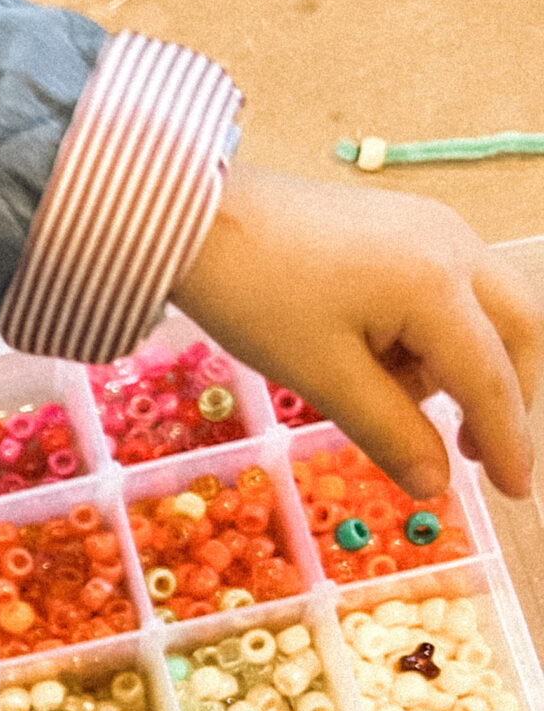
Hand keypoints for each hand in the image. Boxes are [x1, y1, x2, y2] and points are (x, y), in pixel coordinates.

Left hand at [175, 163, 542, 500]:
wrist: (199, 219)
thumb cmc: (254, 295)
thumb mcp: (323, 377)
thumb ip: (389, 432)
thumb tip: (435, 485)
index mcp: (437, 285)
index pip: (490, 379)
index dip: (506, 441)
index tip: (515, 491)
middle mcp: (453, 245)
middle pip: (518, 329)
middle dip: (504, 394)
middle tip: (469, 451)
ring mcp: (434, 226)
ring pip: (484, 308)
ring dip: (460, 363)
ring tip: (385, 393)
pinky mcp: (408, 223)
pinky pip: (449, 286)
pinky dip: (432, 333)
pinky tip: (377, 356)